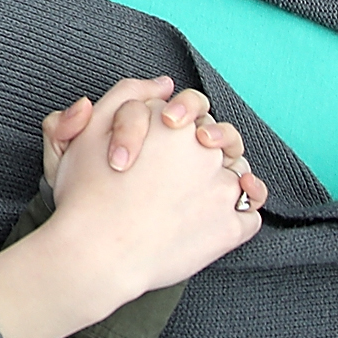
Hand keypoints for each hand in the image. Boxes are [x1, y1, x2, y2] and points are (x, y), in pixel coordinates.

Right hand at [0, 77, 262, 337]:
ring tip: (191, 203)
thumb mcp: (91, 130)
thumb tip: (164, 84)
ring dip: (224, 184)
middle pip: (222, 141)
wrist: (97, 252)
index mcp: (173, 123)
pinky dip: (238, 217)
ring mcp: (222, 189)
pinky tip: (212, 223)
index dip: (182, 128)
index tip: (165, 149)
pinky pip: (250, 215)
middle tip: (176, 179)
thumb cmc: (86, 192)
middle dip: (206, 154)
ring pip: (238, 176)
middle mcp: (204, 151)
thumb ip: (126, 95)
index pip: (196, 112)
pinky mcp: (231, 228)